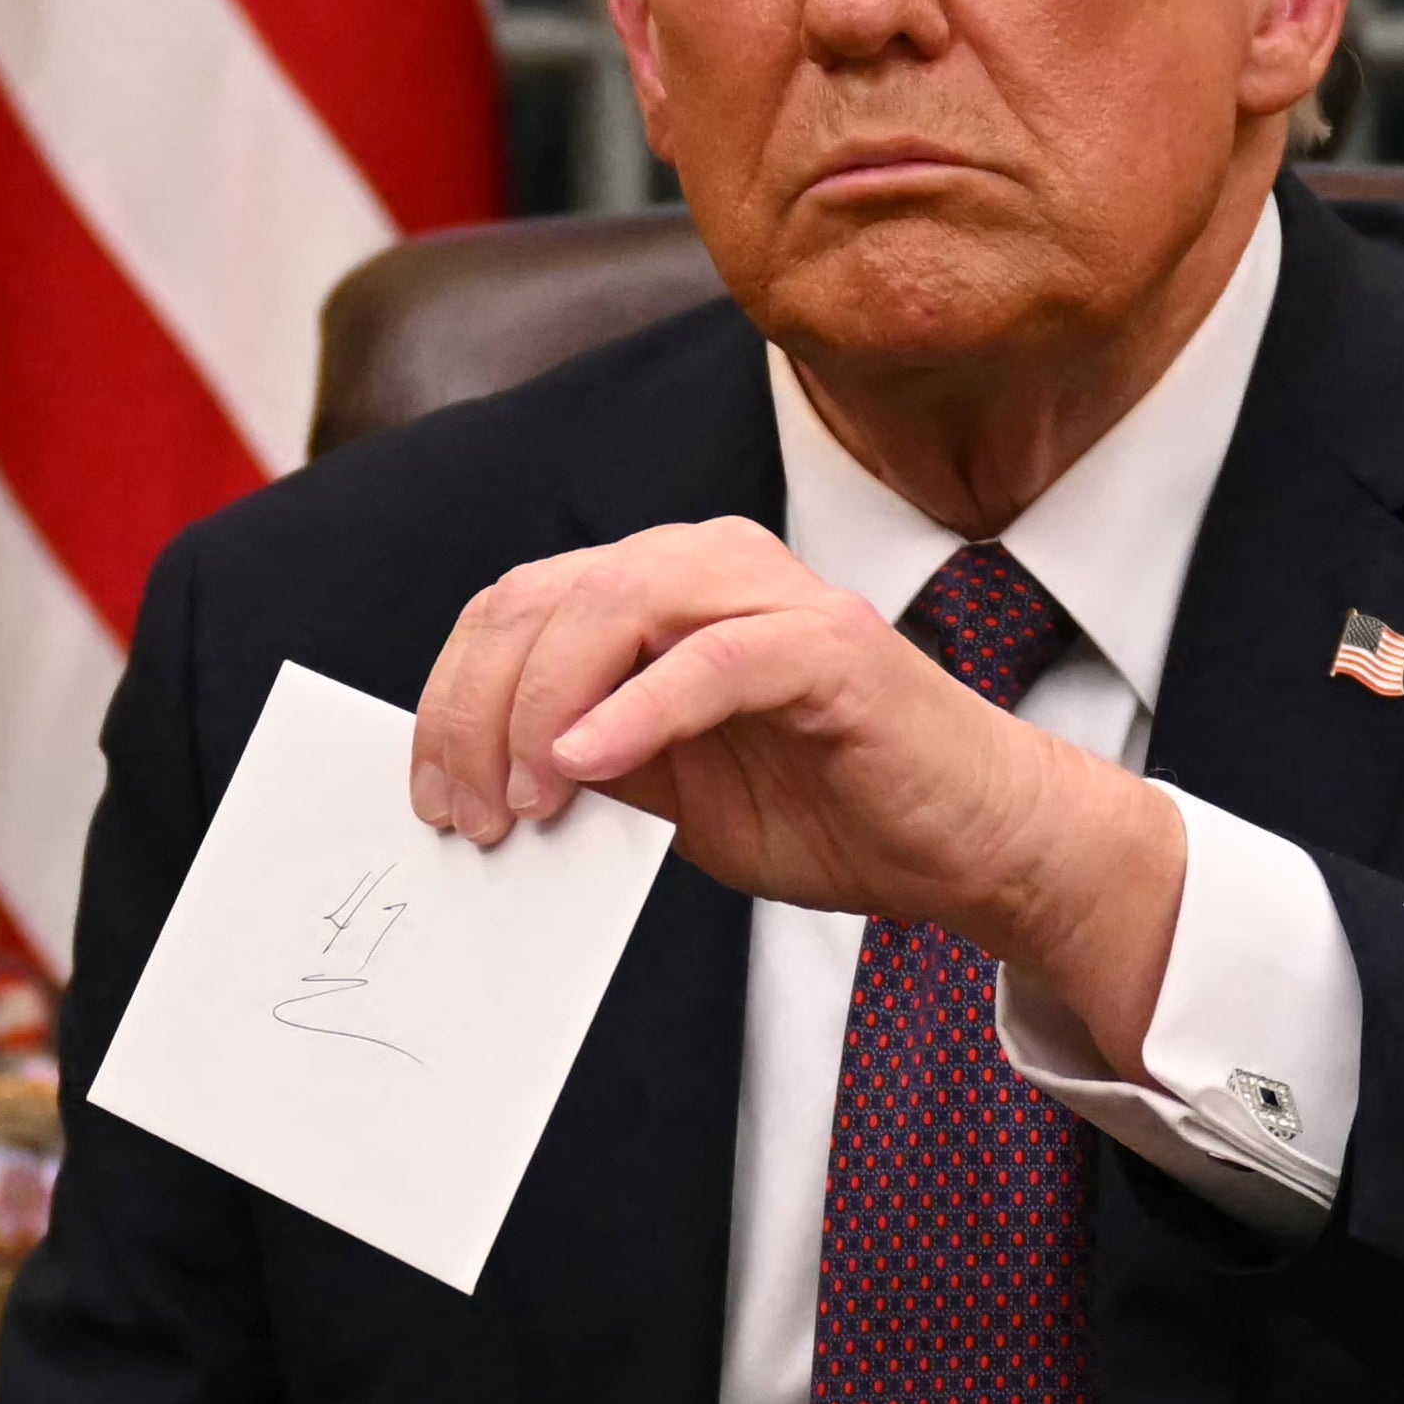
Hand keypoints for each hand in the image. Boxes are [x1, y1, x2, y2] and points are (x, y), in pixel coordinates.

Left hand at [406, 519, 1186, 1064]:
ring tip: (524, 800)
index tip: (433, 797)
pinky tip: (583, 766)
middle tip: (466, 813)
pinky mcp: (829, 644)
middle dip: (477, 709)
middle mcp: (711, 562)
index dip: (453, 697)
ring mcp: (774, 594)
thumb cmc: (833, 808)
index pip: (519, 606)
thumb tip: (482, 776)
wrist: (971, 841)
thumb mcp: (675, 793)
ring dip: (541, 709)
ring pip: (612, 606)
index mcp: (664, 585)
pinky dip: (634, 710)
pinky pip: (709, 659)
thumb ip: (592, 759)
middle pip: (544, 599)